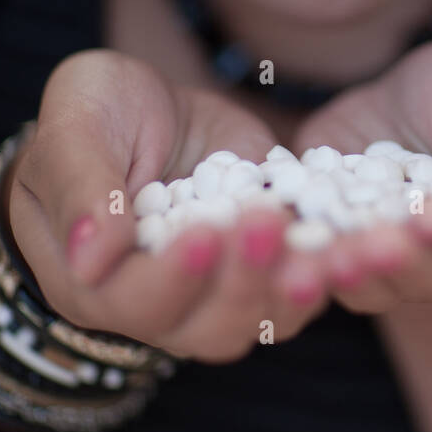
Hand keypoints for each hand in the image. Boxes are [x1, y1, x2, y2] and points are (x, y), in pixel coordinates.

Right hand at [3, 49, 326, 361]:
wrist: (153, 105)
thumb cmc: (96, 112)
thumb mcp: (78, 125)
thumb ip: (81, 186)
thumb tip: (90, 258)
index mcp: (91, 281)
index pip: (132, 300)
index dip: (172, 275)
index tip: (206, 231)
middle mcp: (156, 305)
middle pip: (205, 326)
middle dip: (243, 280)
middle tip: (269, 220)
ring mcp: (217, 291)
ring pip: (259, 319)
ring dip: (292, 288)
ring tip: (321, 248)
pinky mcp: (268, 265)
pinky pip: (301, 285)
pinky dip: (329, 270)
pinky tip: (354, 242)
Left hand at [291, 36, 431, 312]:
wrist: (397, 96)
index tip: (430, 215)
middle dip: (404, 260)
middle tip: (371, 245)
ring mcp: (410, 271)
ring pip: (385, 286)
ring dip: (357, 274)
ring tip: (330, 257)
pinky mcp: (357, 262)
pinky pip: (336, 277)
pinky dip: (313, 271)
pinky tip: (292, 258)